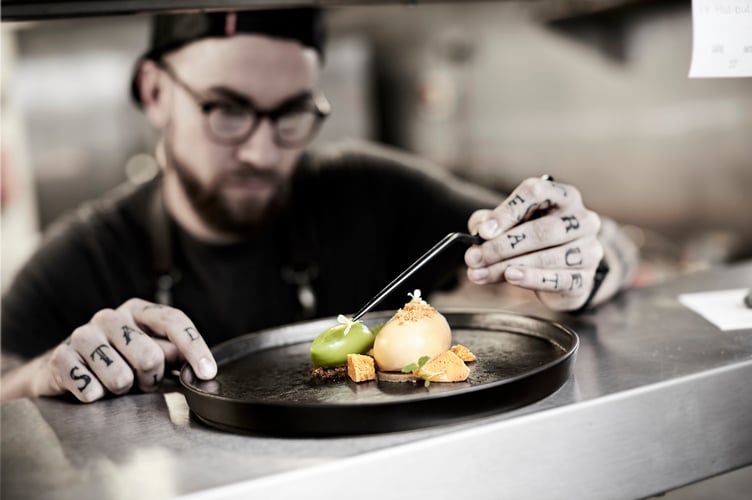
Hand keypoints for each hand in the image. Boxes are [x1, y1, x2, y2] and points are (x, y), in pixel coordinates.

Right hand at [29, 298, 215, 402]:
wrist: (64, 371)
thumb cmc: (117, 361)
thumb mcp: (149, 353)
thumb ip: (173, 354)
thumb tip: (201, 366)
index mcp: (138, 311)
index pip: (173, 321)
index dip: (194, 347)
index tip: (207, 372)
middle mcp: (110, 317)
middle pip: (151, 356)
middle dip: (151, 378)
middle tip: (141, 381)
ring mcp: (83, 334)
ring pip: (120, 377)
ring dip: (122, 390)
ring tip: (115, 384)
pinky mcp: (61, 356)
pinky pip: (91, 388)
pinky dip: (96, 396)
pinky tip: (92, 389)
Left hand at [464, 176, 602, 310]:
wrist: (564, 270)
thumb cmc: (534, 239)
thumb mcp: (511, 223)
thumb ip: (491, 221)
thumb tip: (480, 229)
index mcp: (563, 196)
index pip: (536, 192)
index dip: (507, 211)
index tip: (484, 231)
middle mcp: (582, 219)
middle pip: (541, 231)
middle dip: (501, 246)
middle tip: (474, 257)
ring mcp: (588, 249)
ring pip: (546, 258)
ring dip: (507, 267)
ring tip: (480, 273)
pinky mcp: (585, 278)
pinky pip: (557, 280)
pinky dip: (531, 279)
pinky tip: (511, 278)